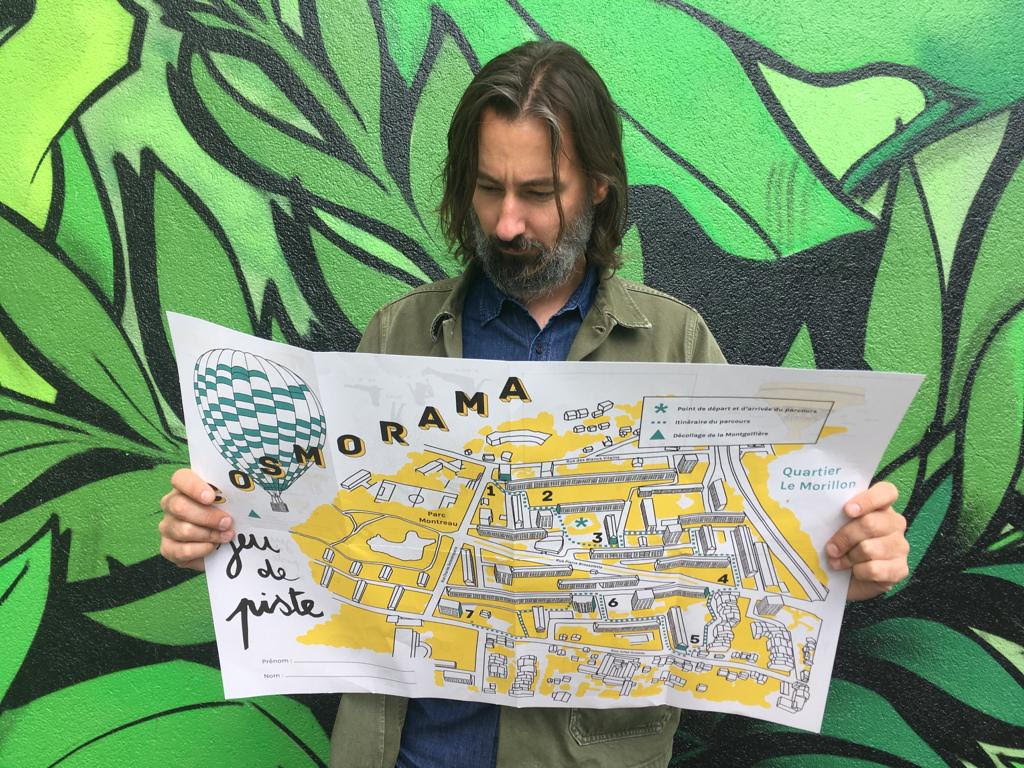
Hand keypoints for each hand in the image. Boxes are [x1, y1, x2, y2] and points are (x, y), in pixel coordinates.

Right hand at [158, 468, 233, 570]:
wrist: (218, 543)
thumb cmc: (224, 513)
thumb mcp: (227, 501)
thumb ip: (227, 496)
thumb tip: (240, 499)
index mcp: (184, 486)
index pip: (180, 479)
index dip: (194, 487)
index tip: (211, 497)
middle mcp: (170, 504)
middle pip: (180, 507)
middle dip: (207, 516)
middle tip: (227, 522)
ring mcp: (167, 526)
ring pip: (183, 530)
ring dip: (209, 534)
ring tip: (226, 536)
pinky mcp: (168, 548)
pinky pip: (182, 550)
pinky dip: (200, 550)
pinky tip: (212, 547)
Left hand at [826, 481, 908, 600]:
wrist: (846, 577)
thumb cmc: (840, 545)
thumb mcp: (835, 525)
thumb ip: (834, 514)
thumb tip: (819, 507)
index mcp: (881, 506)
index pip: (886, 492)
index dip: (868, 500)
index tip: (847, 510)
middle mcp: (895, 523)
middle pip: (870, 524)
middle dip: (845, 537)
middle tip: (831, 548)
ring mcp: (901, 546)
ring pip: (870, 549)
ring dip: (848, 557)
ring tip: (838, 561)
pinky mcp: (901, 569)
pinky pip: (875, 569)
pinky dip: (859, 572)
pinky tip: (854, 571)